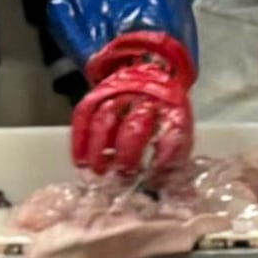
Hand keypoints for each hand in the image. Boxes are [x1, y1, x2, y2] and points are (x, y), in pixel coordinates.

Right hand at [69, 32, 193, 180]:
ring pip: (105, 119)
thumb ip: (173, 156)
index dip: (163, 155)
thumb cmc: (164, 112)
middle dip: (127, 155)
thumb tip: (167, 188)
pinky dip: (79, 140)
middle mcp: (145, 97)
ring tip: (98, 172)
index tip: (154, 175)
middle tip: (121, 176)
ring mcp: (119, 93)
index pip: (170, 131)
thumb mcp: (178, 129)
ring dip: (99, 150)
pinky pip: (84, 114)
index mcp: (172, 107)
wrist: (151, 70)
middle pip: (134, 126)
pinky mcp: (98, 93)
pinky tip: (80, 162)